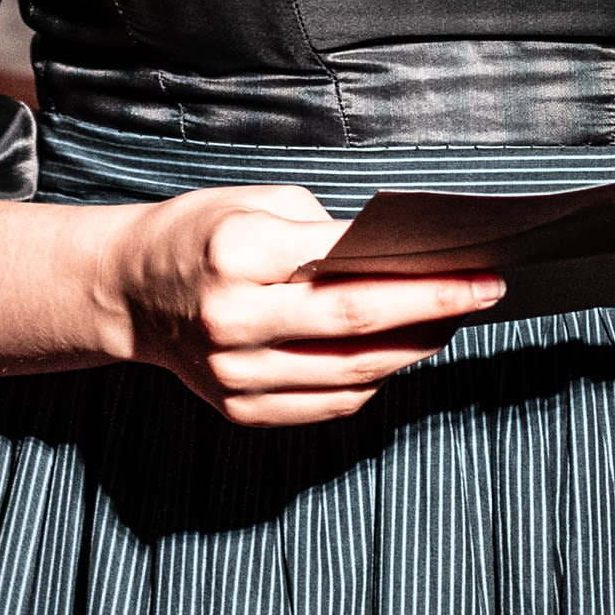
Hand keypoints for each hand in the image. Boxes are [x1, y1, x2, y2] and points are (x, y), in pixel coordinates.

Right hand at [99, 186, 504, 427]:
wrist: (128, 291)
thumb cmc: (202, 235)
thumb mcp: (258, 205)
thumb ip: (327, 234)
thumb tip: (404, 264)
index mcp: (234, 255)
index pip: (348, 275)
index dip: (423, 278)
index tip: (479, 270)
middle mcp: (231, 321)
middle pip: (356, 330)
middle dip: (434, 313)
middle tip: (486, 295)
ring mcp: (233, 376)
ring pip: (350, 376)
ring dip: (412, 351)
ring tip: (447, 323)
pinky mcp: (239, 410)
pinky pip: (328, 405)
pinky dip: (373, 381)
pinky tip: (396, 354)